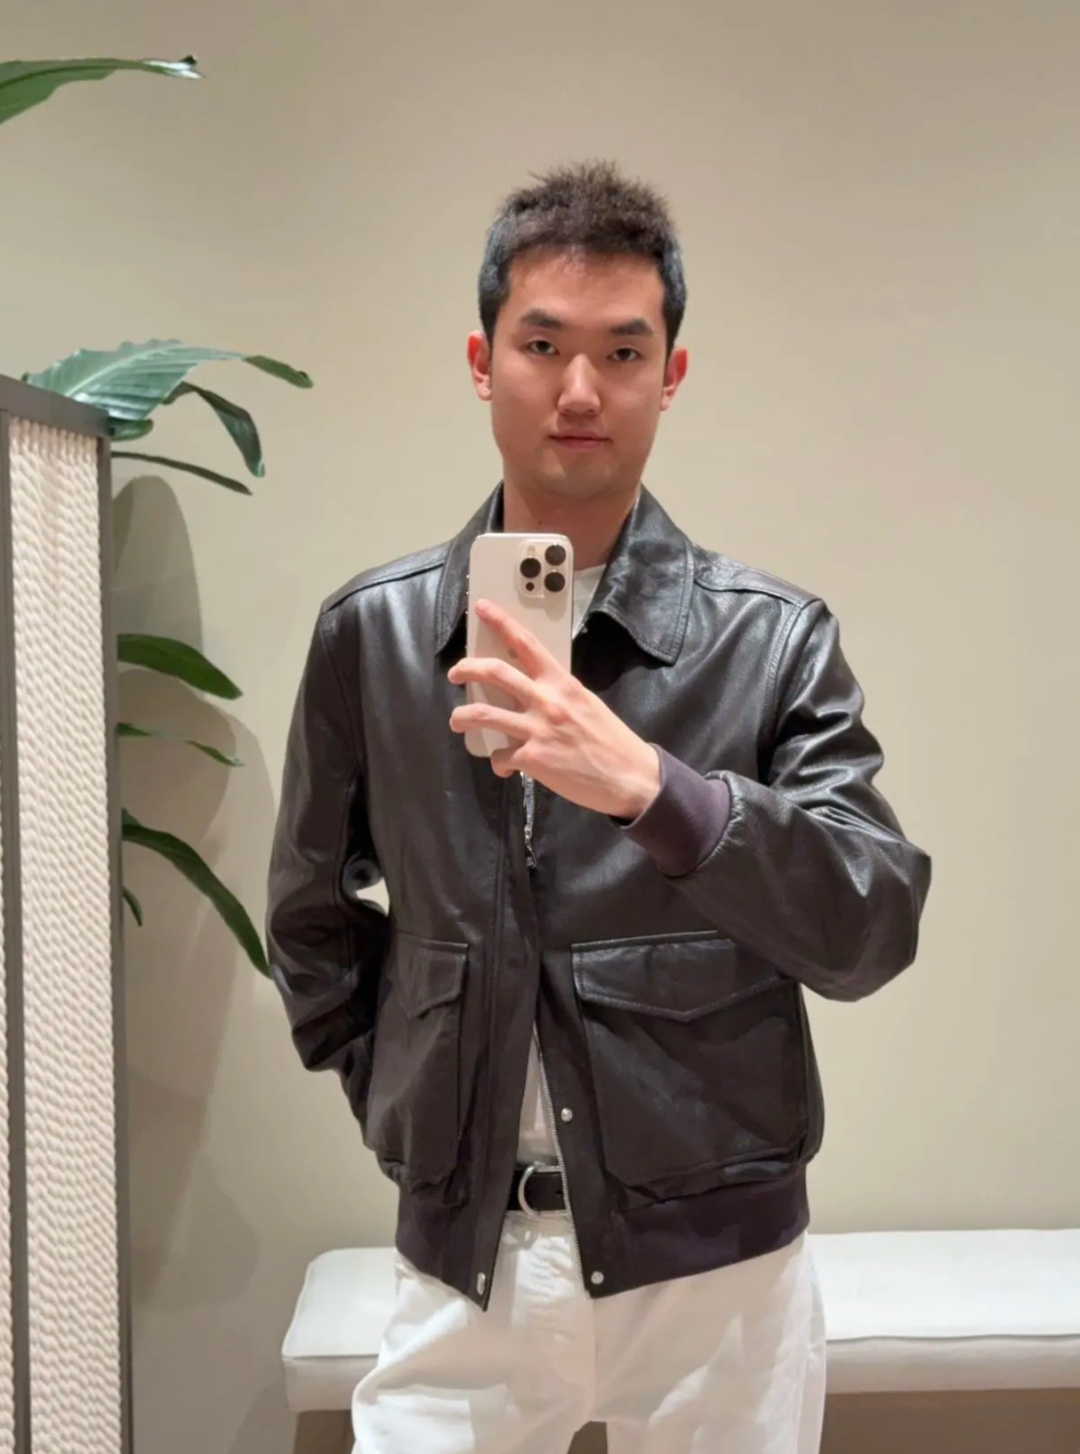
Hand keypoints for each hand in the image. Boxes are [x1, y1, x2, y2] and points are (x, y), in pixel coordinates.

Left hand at [448, 599, 660, 819]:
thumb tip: (532, 693)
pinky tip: (505, 767)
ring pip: (483, 715)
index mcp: (562, 683)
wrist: (629, 777)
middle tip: (455, 673)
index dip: (501, 622)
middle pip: (495, 673)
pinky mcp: (533, 759)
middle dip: (466, 669)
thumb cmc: (610, 740)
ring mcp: (537, 729)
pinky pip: (500, 756)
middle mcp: (547, 701)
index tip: (482, 608)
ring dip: (462, 717)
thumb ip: (558, 695)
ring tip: (457, 721)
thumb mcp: (586, 704)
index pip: (527, 644)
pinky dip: (498, 762)